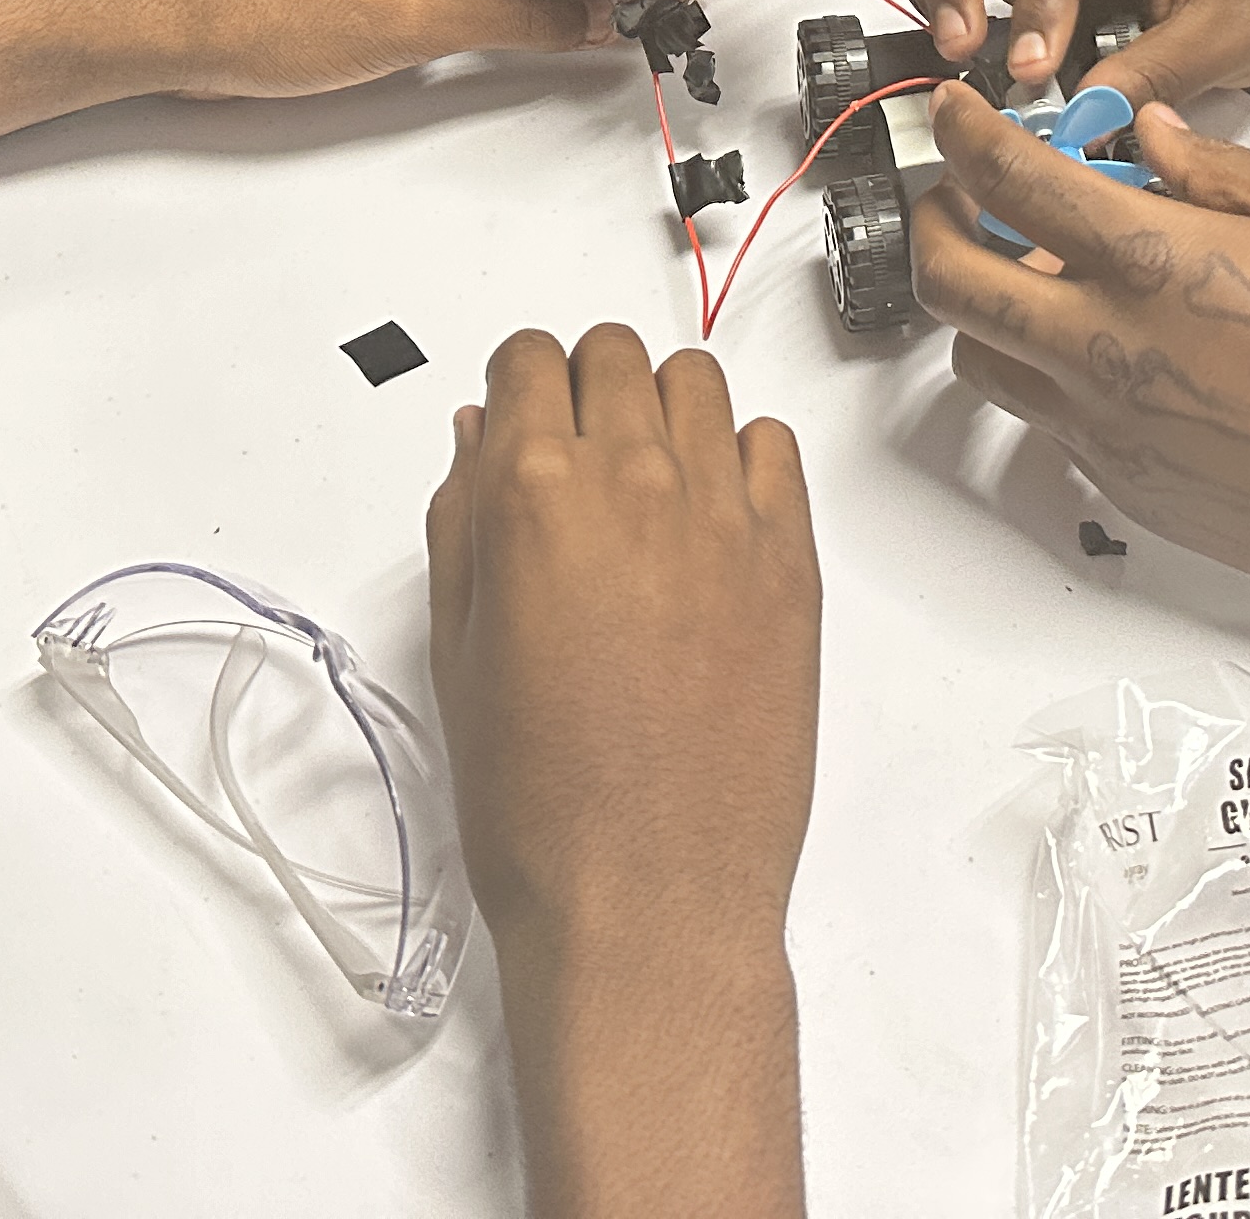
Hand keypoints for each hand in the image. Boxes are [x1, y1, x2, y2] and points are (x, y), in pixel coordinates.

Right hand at [426, 325, 820, 966]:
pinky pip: (774, 447)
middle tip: (576, 451)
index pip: (527, 361)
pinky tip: (711, 513)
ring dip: (662, 407)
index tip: (519, 417)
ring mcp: (723, 515)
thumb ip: (465, 524)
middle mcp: (634, 483)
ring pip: (696, 381)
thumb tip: (476, 446)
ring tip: (646, 478)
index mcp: (534, 494)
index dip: (517, 387)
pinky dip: (740, 457)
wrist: (645, 894)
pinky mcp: (790, 559)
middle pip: (612, 354)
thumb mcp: (459, 652)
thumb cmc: (547, 804)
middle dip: (585, 386)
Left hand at [911, 92, 1249, 602]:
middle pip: (948, 280)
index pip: (1005, 177)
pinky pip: (1047, 424)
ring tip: (1034, 278)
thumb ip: (1218, 169)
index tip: (954, 118)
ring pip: (982, 361)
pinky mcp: (1127, 487)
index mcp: (1152, 260)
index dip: (962, 134)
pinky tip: (1108, 354)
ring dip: (983, 308)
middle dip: (934, 223)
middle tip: (959, 198)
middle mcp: (1107, 348)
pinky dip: (1050, 376)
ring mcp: (1107, 429)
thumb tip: (1154, 139)